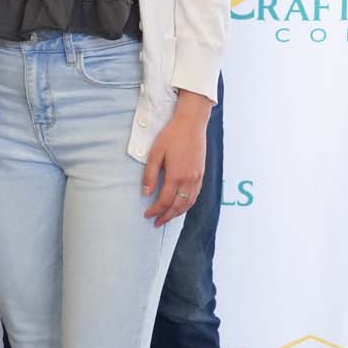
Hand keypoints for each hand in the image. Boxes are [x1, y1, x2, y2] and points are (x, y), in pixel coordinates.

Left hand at [142, 96, 208, 224]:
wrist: (191, 124)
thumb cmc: (172, 136)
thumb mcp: (155, 153)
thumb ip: (150, 174)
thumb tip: (146, 193)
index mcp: (176, 176)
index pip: (165, 200)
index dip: (155, 210)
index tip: (147, 215)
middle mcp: (189, 180)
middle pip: (178, 206)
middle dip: (166, 216)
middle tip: (157, 222)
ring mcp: (197, 178)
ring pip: (188, 203)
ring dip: (177, 213)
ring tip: (167, 218)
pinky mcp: (201, 175)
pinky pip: (195, 196)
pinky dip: (187, 205)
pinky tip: (181, 206)